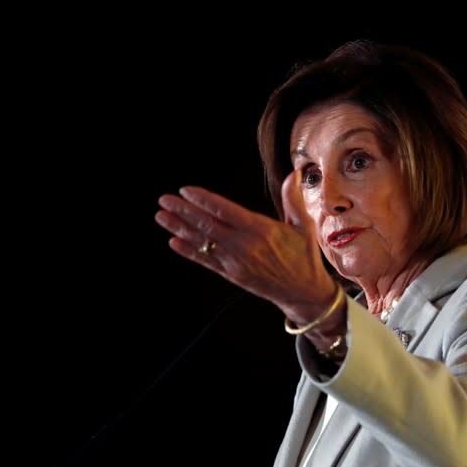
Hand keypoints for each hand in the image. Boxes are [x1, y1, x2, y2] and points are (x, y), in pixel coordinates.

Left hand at [154, 171, 338, 319]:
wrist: (304, 293)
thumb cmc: (304, 258)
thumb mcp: (303, 226)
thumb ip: (293, 199)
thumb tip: (294, 174)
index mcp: (261, 230)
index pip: (225, 211)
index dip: (203, 200)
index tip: (186, 190)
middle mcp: (245, 246)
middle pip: (208, 225)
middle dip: (183, 211)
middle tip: (165, 200)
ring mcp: (236, 262)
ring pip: (202, 242)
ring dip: (180, 228)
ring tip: (162, 216)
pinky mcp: (232, 275)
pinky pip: (206, 260)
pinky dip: (189, 251)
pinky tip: (174, 242)